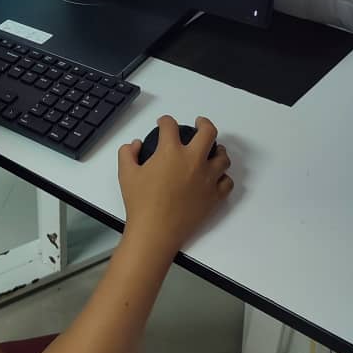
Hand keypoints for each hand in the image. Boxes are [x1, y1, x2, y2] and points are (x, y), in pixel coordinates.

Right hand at [117, 115, 232, 251]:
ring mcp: (207, 178)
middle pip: (208, 132)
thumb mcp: (126, 174)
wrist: (155, 231)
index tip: (163, 123)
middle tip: (199, 124)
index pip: (170, 126)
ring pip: (223, 157)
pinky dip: (222, 177)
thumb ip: (127, 153)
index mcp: (171, 151)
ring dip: (217, 150)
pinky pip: (226, 182)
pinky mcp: (214, 196)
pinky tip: (215, 177)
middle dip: (203, 123)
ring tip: (212, 151)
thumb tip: (135, 145)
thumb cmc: (140, 203)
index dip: (165, 121)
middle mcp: (193, 160)